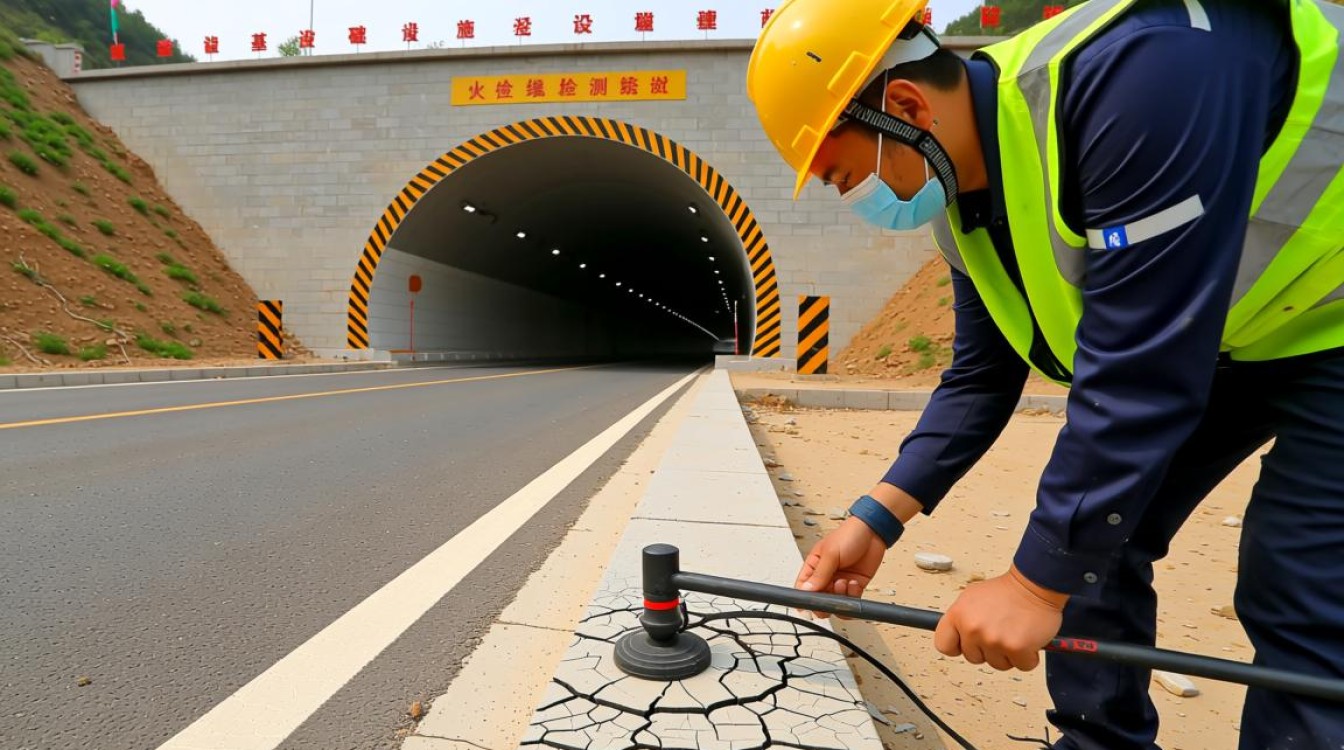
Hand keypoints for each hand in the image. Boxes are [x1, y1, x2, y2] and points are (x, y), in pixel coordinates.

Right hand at [794, 517, 886, 617]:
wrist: (873, 532)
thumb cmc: (849, 534)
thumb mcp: (830, 553)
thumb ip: (819, 574)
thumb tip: (807, 590)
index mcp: (814, 566)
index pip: (802, 587)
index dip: (804, 597)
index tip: (810, 602)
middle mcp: (826, 576)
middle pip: (818, 598)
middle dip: (824, 602)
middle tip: (829, 598)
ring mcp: (840, 582)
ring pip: (835, 602)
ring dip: (840, 597)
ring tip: (844, 583)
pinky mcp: (854, 585)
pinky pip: (851, 600)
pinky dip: (853, 595)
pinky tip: (854, 583)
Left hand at [933, 565, 1067, 670]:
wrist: (1034, 584)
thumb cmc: (1007, 591)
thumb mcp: (972, 597)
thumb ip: (961, 617)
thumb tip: (956, 634)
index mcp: (958, 615)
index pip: (943, 645)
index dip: (956, 647)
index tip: (964, 644)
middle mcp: (972, 628)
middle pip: (972, 657)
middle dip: (986, 648)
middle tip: (998, 631)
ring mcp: (993, 640)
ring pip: (997, 664)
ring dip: (1007, 653)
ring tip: (1012, 632)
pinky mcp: (1016, 649)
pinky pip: (1021, 665)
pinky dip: (1028, 656)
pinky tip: (1027, 639)